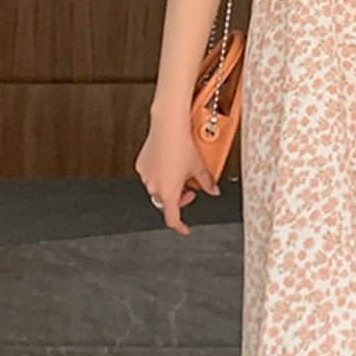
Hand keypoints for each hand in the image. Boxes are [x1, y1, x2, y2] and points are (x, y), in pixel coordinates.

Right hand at [135, 117, 219, 235]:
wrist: (169, 126)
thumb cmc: (182, 145)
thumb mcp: (199, 167)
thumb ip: (207, 183)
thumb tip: (214, 190)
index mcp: (168, 192)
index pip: (172, 218)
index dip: (180, 227)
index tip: (185, 229)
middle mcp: (154, 186)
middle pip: (165, 202)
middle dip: (178, 199)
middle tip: (189, 189)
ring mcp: (146, 176)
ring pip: (157, 189)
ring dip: (169, 186)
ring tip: (180, 173)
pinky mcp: (141, 165)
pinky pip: (151, 176)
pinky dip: (160, 175)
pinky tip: (169, 163)